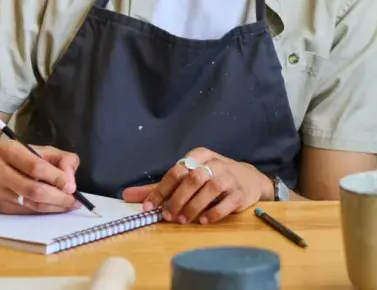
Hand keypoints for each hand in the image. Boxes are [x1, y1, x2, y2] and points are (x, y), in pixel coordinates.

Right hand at [0, 140, 80, 214]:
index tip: (72, 185)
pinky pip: (27, 212)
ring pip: (32, 205)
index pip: (35, 166)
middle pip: (34, 190)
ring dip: (55, 207)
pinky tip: (55, 207)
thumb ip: (56, 157)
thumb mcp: (31, 147)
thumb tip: (71, 176)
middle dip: (59, 197)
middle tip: (75, 200)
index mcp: (6, 151)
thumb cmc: (8, 156)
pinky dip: (44, 211)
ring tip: (69, 205)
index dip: (56, 177)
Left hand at [121, 148, 270, 224]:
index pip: (176, 170)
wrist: (249, 180)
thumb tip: (127, 195)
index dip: (161, 188)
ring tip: (183, 220)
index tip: (149, 206)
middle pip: (193, 177)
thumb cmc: (212, 177)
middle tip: (167, 215)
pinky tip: (203, 221)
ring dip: (194, 205)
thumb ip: (160, 187)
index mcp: (198, 156)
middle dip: (178, 198)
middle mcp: (214, 163)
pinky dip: (214, 212)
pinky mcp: (241, 193)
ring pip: (210, 188)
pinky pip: (228, 202)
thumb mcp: (187, 177)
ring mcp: (229, 177)